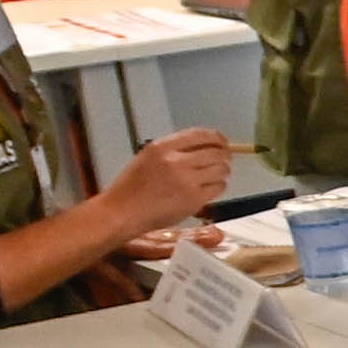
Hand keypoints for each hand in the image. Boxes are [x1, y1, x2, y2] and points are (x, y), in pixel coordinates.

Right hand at [96, 126, 231, 237]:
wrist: (122, 212)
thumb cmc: (132, 187)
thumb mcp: (148, 158)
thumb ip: (173, 150)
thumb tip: (203, 147)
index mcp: (162, 147)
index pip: (199, 135)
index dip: (216, 137)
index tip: (222, 141)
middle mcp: (176, 161)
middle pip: (216, 152)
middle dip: (224, 155)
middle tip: (225, 160)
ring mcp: (187, 181)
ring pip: (221, 170)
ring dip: (222, 171)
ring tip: (217, 175)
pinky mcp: (194, 200)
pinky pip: (218, 187)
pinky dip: (219, 186)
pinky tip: (211, 187)